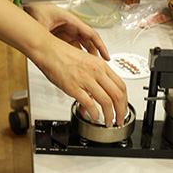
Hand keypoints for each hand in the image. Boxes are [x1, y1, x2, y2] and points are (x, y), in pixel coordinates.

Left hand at [24, 2, 109, 58]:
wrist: (31, 4)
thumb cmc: (39, 7)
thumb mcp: (42, 22)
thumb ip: (46, 34)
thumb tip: (46, 46)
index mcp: (72, 21)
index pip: (91, 34)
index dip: (100, 46)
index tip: (106, 56)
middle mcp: (72, 26)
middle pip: (88, 42)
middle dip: (94, 54)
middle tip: (98, 66)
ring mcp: (67, 31)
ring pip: (80, 45)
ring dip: (84, 55)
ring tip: (87, 67)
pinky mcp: (61, 35)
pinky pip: (71, 46)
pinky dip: (74, 54)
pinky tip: (73, 63)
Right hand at [25, 6, 126, 127]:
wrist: (48, 50)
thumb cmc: (63, 55)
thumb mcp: (86, 62)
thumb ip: (95, 77)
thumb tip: (99, 93)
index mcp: (101, 65)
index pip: (121, 85)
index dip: (125, 101)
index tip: (123, 109)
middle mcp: (96, 71)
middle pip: (118, 95)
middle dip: (121, 111)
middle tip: (120, 119)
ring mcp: (85, 79)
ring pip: (106, 101)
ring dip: (110, 115)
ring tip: (108, 122)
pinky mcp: (73, 87)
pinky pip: (89, 103)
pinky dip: (94, 113)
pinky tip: (94, 116)